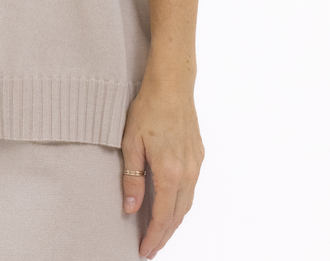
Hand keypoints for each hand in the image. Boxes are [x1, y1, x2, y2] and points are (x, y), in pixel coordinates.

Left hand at [120, 80, 203, 258]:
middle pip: (177, 216)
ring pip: (187, 203)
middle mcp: (187, 172)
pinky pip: (191, 188)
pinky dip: (181, 203)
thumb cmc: (149, 108)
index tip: (144, 251)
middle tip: (150, 248)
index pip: (162, 217)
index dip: (153, 237)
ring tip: (160, 232)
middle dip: (164, 235)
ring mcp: (196, 164)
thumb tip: (130, 208)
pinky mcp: (198, 155)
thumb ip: (132, 178)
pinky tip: (171, 203)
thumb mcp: (131, 143)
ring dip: (174, 221)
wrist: (172, 84)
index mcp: (170, 172)